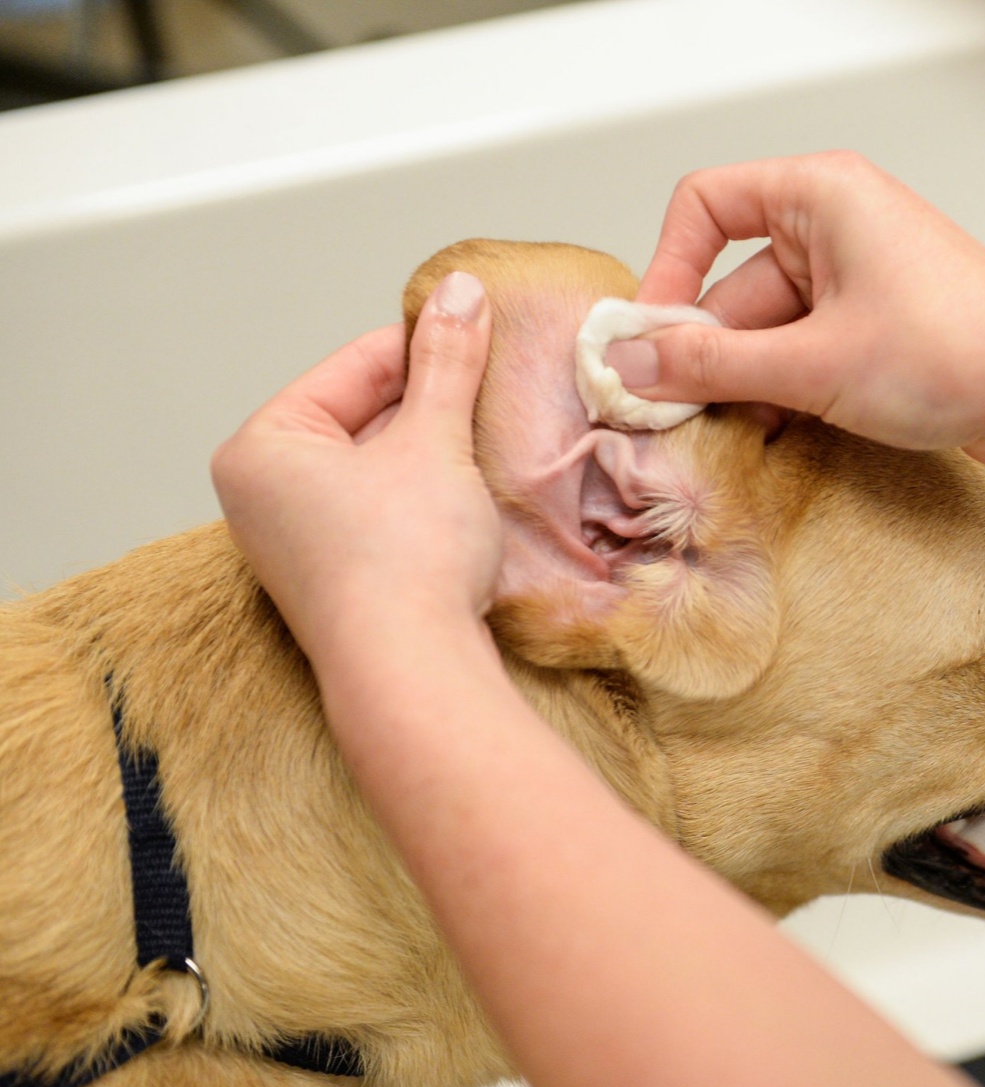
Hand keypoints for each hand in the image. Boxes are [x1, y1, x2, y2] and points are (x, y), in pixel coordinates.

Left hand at [211, 272, 502, 668]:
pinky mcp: (342, 582)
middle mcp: (264, 495)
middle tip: (496, 386)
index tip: (482, 331)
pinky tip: (472, 494)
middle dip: (432, 404)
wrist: (413, 673)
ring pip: (380, 468)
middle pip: (365, 417)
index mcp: (262, 448)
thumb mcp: (434, 441)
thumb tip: (462, 290)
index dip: (425, 345)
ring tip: (491, 437)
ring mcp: (300, 545)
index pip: (353, 367)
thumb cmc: (404, 558)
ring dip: (436, 452)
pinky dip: (429, 498)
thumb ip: (448, 363)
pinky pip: (386, 515)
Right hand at [614, 151, 984, 460]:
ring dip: (748, 383)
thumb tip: (635, 365)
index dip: (669, 269)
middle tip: (678, 413)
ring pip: (769, 330)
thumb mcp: (812, 364)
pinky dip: (787, 393)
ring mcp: (860, 283)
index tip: (652, 338)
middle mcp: (837, 228)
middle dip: (708, 351)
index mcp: (819, 197)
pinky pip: (806, 355)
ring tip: (741, 432)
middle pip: (732, 284)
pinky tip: (780, 435)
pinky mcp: (879, 332)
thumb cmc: (961, 348)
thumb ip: (713, 367)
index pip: (706, 205)